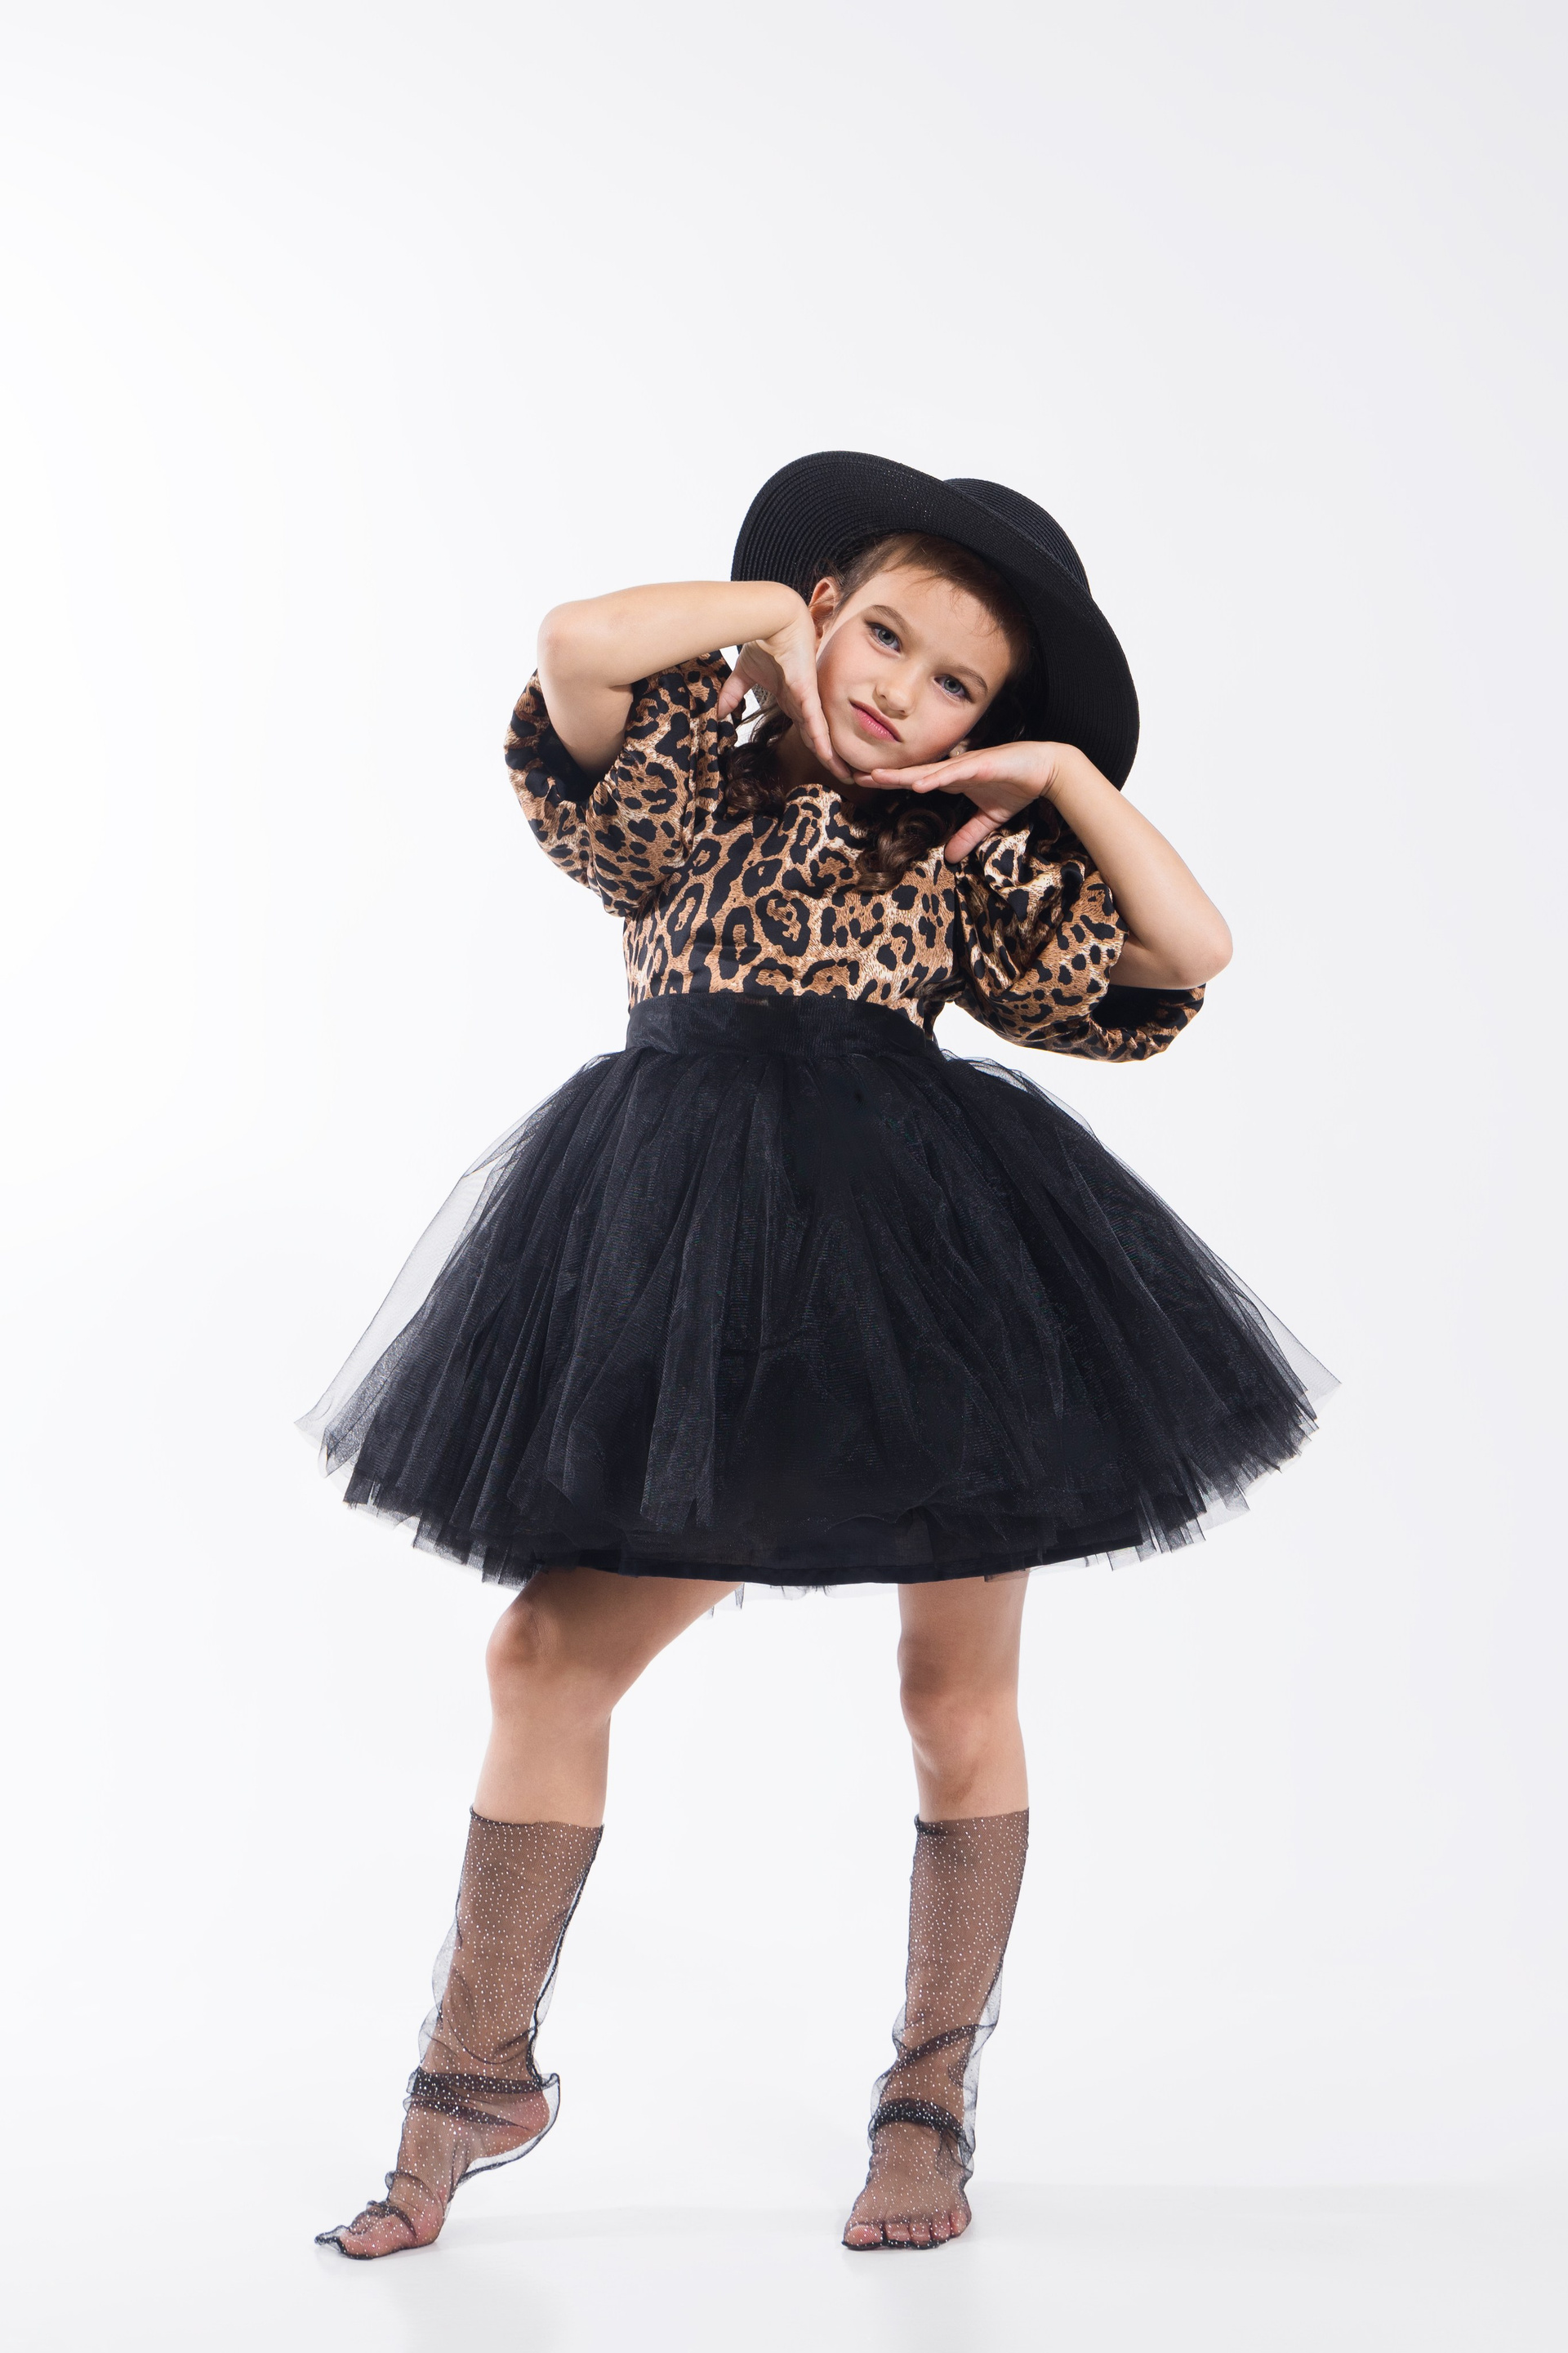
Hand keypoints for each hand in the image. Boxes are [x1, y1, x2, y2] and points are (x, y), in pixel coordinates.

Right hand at [714, 599, 853, 781]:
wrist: (770, 618)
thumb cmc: (763, 640)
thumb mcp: (743, 673)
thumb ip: (733, 695)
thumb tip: (719, 714)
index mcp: (793, 701)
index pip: (810, 731)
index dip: (819, 749)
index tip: (830, 766)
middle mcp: (804, 703)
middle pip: (822, 738)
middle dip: (835, 759)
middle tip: (849, 778)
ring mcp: (807, 699)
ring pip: (824, 736)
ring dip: (835, 758)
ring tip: (850, 777)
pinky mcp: (806, 693)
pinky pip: (817, 722)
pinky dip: (824, 742)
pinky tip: (833, 759)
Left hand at [865, 742, 1086, 864]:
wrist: (1047, 769)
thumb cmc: (1017, 786)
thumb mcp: (989, 818)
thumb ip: (968, 835)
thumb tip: (951, 859)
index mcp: (953, 779)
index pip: (916, 780)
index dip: (893, 782)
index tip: (867, 782)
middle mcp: (954, 769)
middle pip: (913, 773)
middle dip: (886, 775)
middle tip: (856, 774)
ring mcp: (966, 765)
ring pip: (928, 770)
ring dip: (902, 774)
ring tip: (877, 777)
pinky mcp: (981, 765)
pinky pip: (954, 772)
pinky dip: (936, 777)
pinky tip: (917, 783)